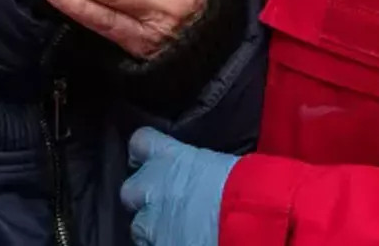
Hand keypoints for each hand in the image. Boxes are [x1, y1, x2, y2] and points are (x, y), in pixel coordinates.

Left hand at [121, 128, 236, 245]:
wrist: (249, 220)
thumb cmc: (247, 185)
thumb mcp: (224, 165)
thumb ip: (203, 167)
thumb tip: (211, 173)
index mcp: (171, 157)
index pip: (141, 142)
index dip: (145, 152)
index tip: (154, 159)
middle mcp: (153, 187)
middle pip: (129, 191)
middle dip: (144, 199)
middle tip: (166, 205)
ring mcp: (152, 223)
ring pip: (139, 228)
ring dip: (154, 230)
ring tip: (178, 231)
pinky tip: (184, 243)